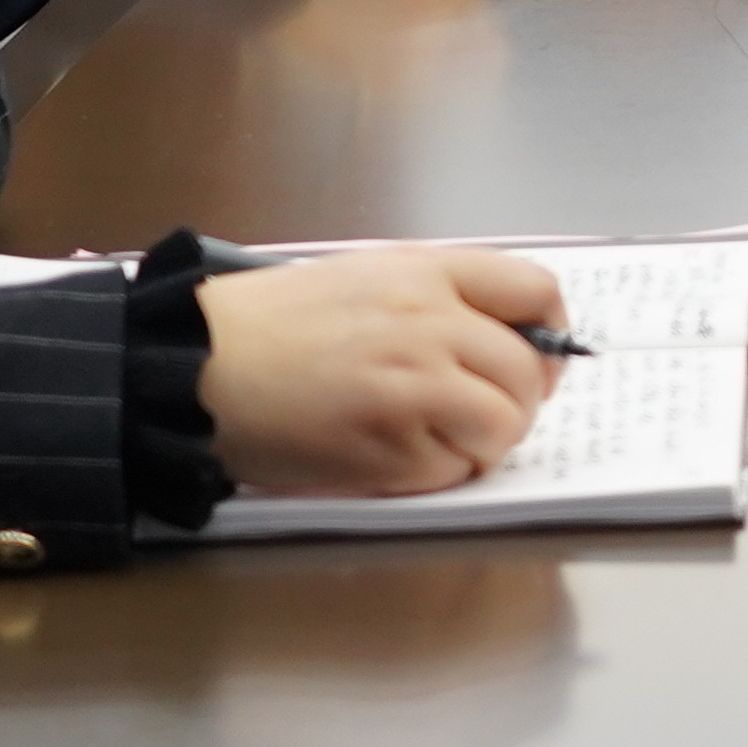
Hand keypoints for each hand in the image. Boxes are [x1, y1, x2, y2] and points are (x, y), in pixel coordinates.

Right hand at [198, 245, 566, 497]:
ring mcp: (415, 390)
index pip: (536, 293)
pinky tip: (397, 456)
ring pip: (503, 426)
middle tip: (487, 413)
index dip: (549, 334)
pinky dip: (440, 473)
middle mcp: (432, 326)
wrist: (198, 366)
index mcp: (428, 273)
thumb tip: (505, 338)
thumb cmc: (271, 323)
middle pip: (528, 371)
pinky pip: (453, 471)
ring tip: (441, 438)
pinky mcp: (390, 451)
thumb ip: (438, 298)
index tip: (537, 357)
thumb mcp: (366, 276)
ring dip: (486, 442)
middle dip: (520, 400)